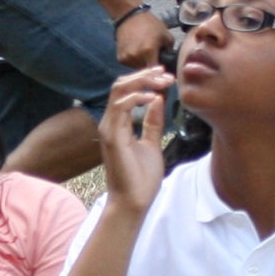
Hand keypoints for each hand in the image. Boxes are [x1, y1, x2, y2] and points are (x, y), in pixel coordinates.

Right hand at [98, 67, 171, 216]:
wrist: (133, 201)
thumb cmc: (140, 178)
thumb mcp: (152, 143)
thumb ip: (153, 123)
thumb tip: (158, 100)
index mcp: (118, 124)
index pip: (126, 91)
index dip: (144, 80)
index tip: (165, 77)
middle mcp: (109, 123)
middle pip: (120, 86)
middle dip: (144, 75)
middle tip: (166, 74)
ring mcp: (108, 129)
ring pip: (119, 91)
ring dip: (143, 82)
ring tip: (163, 81)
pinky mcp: (112, 137)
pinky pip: (121, 107)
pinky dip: (138, 97)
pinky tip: (154, 98)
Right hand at [114, 7, 172, 72]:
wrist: (130, 17)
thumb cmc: (150, 25)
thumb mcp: (165, 35)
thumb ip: (170, 50)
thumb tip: (171, 62)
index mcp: (149, 51)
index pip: (156, 70)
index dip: (160, 73)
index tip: (163, 75)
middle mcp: (136, 56)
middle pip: (146, 70)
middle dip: (151, 67)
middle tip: (154, 59)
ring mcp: (127, 58)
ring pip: (137, 69)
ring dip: (142, 64)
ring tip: (144, 54)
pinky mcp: (120, 58)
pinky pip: (130, 65)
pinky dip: (134, 61)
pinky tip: (136, 52)